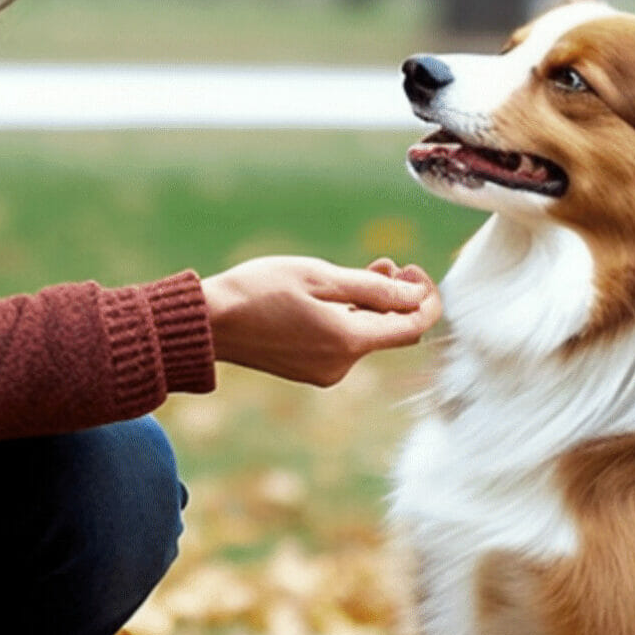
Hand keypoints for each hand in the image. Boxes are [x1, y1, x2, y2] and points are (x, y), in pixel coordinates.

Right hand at [200, 255, 440, 386]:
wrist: (208, 323)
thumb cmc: (259, 291)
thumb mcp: (319, 277)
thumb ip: (373, 287)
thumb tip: (416, 296)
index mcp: (348, 341)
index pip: (412, 327)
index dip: (426, 298)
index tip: (416, 270)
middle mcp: (342, 365)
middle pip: (392, 333)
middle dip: (400, 299)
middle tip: (394, 264)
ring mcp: (324, 371)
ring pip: (367, 336)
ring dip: (374, 304)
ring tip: (369, 268)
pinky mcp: (308, 369)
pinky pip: (344, 343)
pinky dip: (352, 318)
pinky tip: (341, 294)